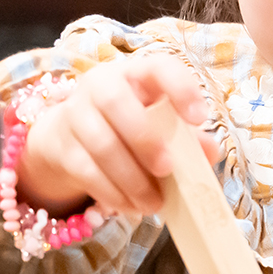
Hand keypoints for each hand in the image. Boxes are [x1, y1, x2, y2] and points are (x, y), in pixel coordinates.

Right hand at [16, 51, 223, 218]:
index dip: (180, 88)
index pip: (158, 66)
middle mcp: (100, 85)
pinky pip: (86, 170)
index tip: (199, 118)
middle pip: (115, 102)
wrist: (69, 136)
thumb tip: (211, 151)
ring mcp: (75, 113)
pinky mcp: (61, 145)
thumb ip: (187, 137)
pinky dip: (112, 193)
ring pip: (100, 143)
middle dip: (144, 139)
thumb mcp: (158, 124)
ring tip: (153, 203)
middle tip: (166, 169)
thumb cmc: (127, 126)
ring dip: (131, 179)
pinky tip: (131, 206)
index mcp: (135, 74)